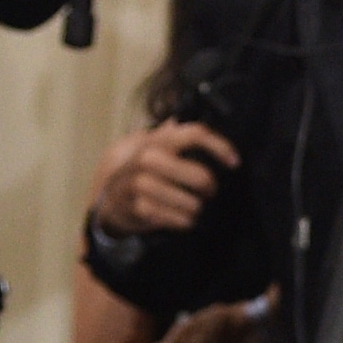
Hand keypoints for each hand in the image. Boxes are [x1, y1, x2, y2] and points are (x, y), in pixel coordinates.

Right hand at [92, 119, 237, 234]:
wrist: (108, 198)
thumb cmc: (137, 170)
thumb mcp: (148, 146)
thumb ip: (169, 134)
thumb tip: (179, 120)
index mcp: (156, 141)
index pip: (195, 134)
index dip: (220, 146)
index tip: (234, 161)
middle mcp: (147, 159)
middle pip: (201, 176)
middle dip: (210, 187)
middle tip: (209, 191)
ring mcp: (141, 184)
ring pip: (192, 202)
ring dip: (197, 208)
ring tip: (193, 206)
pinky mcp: (140, 208)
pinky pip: (178, 219)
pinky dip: (184, 221)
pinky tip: (182, 217)